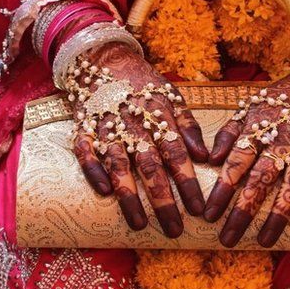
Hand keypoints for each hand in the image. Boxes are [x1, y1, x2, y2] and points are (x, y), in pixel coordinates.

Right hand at [71, 42, 208, 237]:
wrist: (103, 59)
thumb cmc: (144, 85)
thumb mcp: (172, 97)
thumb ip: (188, 127)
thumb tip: (206, 157)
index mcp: (159, 118)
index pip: (177, 155)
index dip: (187, 183)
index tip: (199, 209)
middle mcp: (134, 125)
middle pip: (150, 167)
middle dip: (163, 200)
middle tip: (174, 229)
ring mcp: (107, 127)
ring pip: (119, 165)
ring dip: (129, 196)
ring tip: (139, 224)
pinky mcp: (84, 129)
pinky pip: (85, 153)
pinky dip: (93, 171)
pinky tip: (103, 192)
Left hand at [204, 70, 289, 247]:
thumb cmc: (279, 100)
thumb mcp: (248, 109)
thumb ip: (229, 134)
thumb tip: (210, 160)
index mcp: (258, 130)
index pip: (236, 164)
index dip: (221, 191)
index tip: (208, 216)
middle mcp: (282, 141)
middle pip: (260, 181)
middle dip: (243, 212)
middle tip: (228, 239)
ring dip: (278, 215)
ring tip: (265, 241)